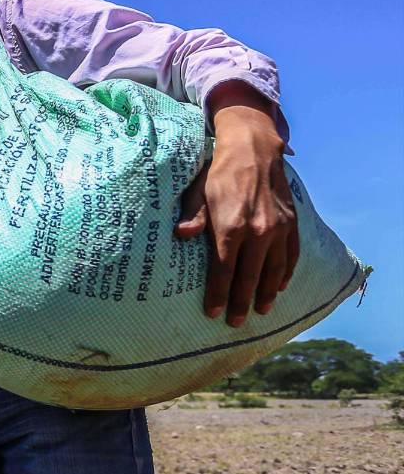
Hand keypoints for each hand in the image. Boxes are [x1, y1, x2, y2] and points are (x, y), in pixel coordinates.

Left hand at [175, 83, 298, 326]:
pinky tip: (279, 286)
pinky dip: (285, 273)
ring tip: (260, 310)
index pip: (224, 271)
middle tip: (237, 323)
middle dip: (242, 302)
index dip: (219, 294)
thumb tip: (181, 235)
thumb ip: (192, 216)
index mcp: (231, 227)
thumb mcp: (198, 192)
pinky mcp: (291, 224)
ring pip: (274, 271)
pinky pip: (291, 256)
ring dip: (266, 293)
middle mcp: (258, 232)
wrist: (255, 150)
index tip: (214, 313)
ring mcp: (278, 229)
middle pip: (249, 277)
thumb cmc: (219, 173)